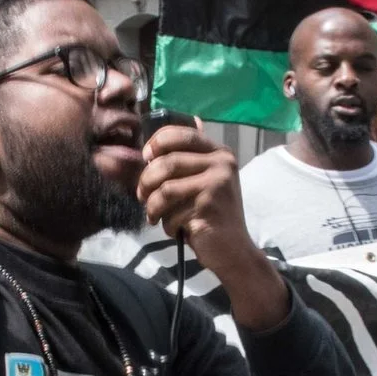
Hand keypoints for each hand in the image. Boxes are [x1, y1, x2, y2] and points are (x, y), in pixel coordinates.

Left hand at [138, 124, 287, 332]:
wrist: (234, 251)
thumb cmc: (214, 215)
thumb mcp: (207, 180)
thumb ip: (193, 157)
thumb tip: (183, 124)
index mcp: (220, 154)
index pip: (183, 134)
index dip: (157, 142)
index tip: (146, 157)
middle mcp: (221, 165)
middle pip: (168, 162)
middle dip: (147, 181)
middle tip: (142, 196)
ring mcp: (216, 186)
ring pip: (165, 189)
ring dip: (153, 206)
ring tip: (155, 216)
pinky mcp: (208, 209)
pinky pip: (171, 213)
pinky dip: (167, 224)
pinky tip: (176, 229)